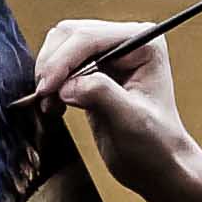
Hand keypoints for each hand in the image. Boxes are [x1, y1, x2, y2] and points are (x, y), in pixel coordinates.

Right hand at [30, 17, 193, 190]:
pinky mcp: (93, 73)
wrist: (156, 166)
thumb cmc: (156, 144)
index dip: (63, 59)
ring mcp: (109, 56)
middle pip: (71, 35)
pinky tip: (55, 104)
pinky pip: (61, 65)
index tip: (47, 87)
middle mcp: (126, 42)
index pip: (91, 37)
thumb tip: (68, 84)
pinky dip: (51, 83)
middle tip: (45, 95)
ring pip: (61, 47)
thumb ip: (101, 94)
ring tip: (50, 103)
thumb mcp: (131, 119)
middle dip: (53, 64)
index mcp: (144, 43)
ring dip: (49, 73)